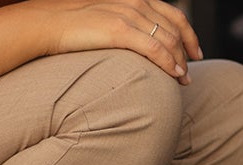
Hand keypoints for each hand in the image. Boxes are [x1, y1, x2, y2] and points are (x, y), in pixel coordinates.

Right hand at [17, 0, 203, 84]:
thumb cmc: (73, 27)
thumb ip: (127, 26)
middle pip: (174, 30)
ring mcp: (128, 15)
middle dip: (187, 53)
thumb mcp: (106, 20)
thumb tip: (140, 44)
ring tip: (183, 80)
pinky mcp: (119, 30)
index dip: (189, 35)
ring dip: (180, 62)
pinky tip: (174, 75)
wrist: (47, 24)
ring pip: (168, 41)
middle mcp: (136, 3)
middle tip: (189, 74)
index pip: (173, 15)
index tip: (195, 53)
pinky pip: (155, 49)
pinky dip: (169, 64)